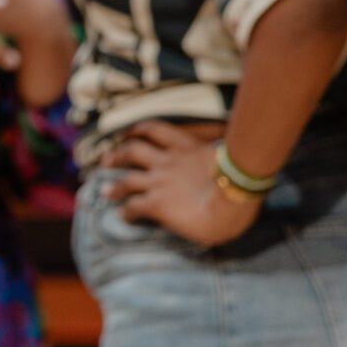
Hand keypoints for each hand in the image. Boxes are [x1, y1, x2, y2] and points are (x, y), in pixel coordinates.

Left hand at [105, 121, 260, 246]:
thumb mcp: (228, 159)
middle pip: (133, 150)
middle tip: (106, 160)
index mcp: (186, 147)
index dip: (138, 130)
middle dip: (117, 154)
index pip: (156, 130)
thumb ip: (217, 158)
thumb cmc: (241, 181)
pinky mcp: (157, 203)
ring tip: (105, 191)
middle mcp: (167, 161)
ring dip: (114, 185)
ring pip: (127, 179)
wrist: (234, 198)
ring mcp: (159, 182)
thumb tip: (224, 164)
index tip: (130, 133)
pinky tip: (123, 216)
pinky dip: (126, 211)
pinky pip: (133, 206)